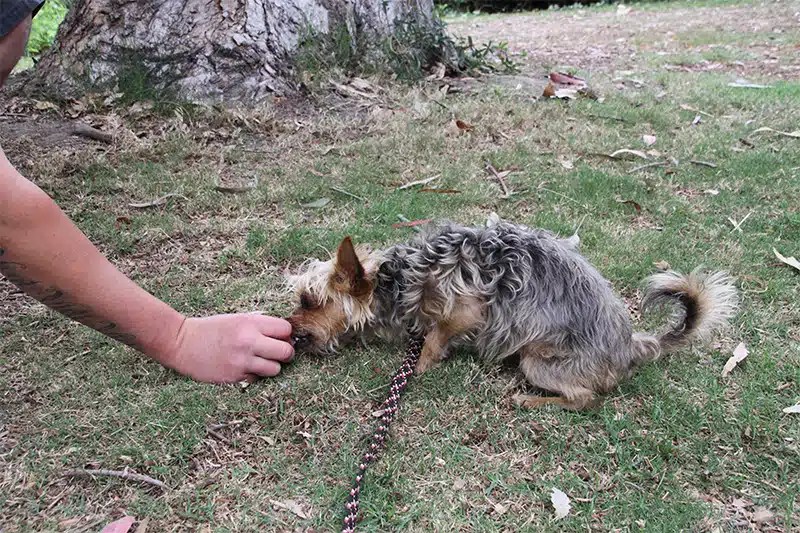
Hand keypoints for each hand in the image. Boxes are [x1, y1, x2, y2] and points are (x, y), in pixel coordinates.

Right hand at [164, 314, 293, 383]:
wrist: (182, 343)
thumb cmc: (211, 329)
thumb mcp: (237, 319)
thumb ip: (260, 325)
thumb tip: (285, 335)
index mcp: (250, 323)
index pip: (286, 329)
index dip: (285, 334)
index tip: (280, 338)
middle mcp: (249, 342)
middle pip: (286, 351)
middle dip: (285, 353)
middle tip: (278, 353)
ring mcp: (242, 361)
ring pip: (275, 369)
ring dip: (272, 366)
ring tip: (260, 361)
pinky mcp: (234, 376)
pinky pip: (257, 378)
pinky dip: (254, 374)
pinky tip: (242, 367)